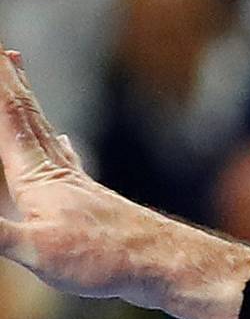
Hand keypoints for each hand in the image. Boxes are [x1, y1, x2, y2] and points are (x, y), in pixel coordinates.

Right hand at [0, 46, 249, 318]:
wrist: (165, 264)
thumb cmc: (104, 258)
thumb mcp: (36, 250)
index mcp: (38, 178)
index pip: (12, 123)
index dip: (2, 90)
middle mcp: (58, 173)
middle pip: (31, 120)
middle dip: (15, 87)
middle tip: (7, 54)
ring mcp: (78, 185)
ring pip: (47, 136)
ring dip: (31, 110)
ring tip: (23, 89)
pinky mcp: (92, 201)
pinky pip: (66, 160)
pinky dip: (58, 144)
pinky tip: (64, 142)